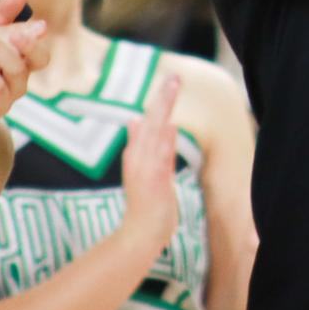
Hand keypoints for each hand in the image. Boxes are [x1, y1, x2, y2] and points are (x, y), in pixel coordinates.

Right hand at [118, 73, 181, 253]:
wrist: (140, 232)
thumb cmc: (145, 201)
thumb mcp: (140, 167)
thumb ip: (139, 143)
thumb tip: (134, 119)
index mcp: (136, 152)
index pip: (148, 121)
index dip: (160, 101)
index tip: (171, 81)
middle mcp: (138, 156)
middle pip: (151, 122)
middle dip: (163, 98)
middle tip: (174, 77)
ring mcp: (144, 168)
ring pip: (154, 134)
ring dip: (163, 112)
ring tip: (172, 89)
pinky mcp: (152, 181)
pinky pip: (159, 158)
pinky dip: (164, 143)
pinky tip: (170, 127)